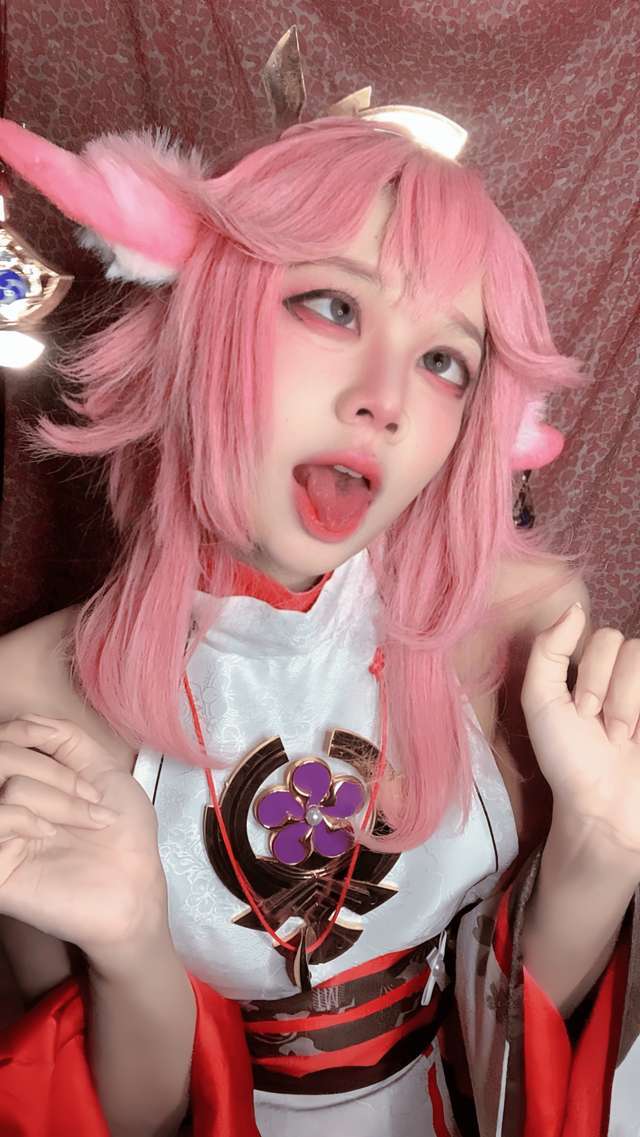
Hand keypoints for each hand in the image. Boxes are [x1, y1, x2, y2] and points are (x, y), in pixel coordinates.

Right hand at [0, 716, 165, 958]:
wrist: (137, 887)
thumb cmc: (123, 834)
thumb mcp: (103, 770)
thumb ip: (65, 738)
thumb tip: (26, 719)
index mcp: (27, 782)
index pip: (3, 738)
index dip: (28, 731)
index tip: (65, 753)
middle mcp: (6, 806)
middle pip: (2, 756)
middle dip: (54, 771)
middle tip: (91, 799)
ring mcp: (0, 838)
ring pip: (5, 787)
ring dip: (55, 797)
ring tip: (86, 820)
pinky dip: (25, 819)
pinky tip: (49, 835)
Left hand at [521, 604, 639, 861]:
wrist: (602, 807)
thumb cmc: (567, 758)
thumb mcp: (541, 702)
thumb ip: (549, 651)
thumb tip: (574, 608)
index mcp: (597, 668)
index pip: (606, 637)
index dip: (591, 673)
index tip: (580, 712)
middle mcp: (629, 677)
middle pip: (631, 647)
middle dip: (609, 690)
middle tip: (600, 728)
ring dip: (629, 704)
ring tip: (620, 738)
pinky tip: (638, 737)